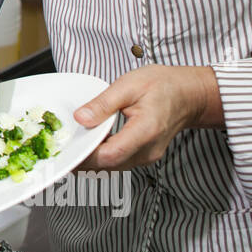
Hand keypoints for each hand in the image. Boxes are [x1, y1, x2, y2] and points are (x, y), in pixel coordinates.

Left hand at [73, 65, 222, 170]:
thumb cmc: (164, 86)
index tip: (68, 149)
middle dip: (84, 159)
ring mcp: (147, 156)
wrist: (188, 94)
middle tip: (63, 148)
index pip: (111, 153)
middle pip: (109, 164)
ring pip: (113, 166)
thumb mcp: (129, 85)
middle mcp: (148, 150)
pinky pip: (119, 161)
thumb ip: (103, 103)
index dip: (87, 155)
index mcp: (146, 131)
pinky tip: (91, 144)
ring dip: (92, 159)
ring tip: (74, 145)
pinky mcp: (144, 156)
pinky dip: (102, 155)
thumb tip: (81, 118)